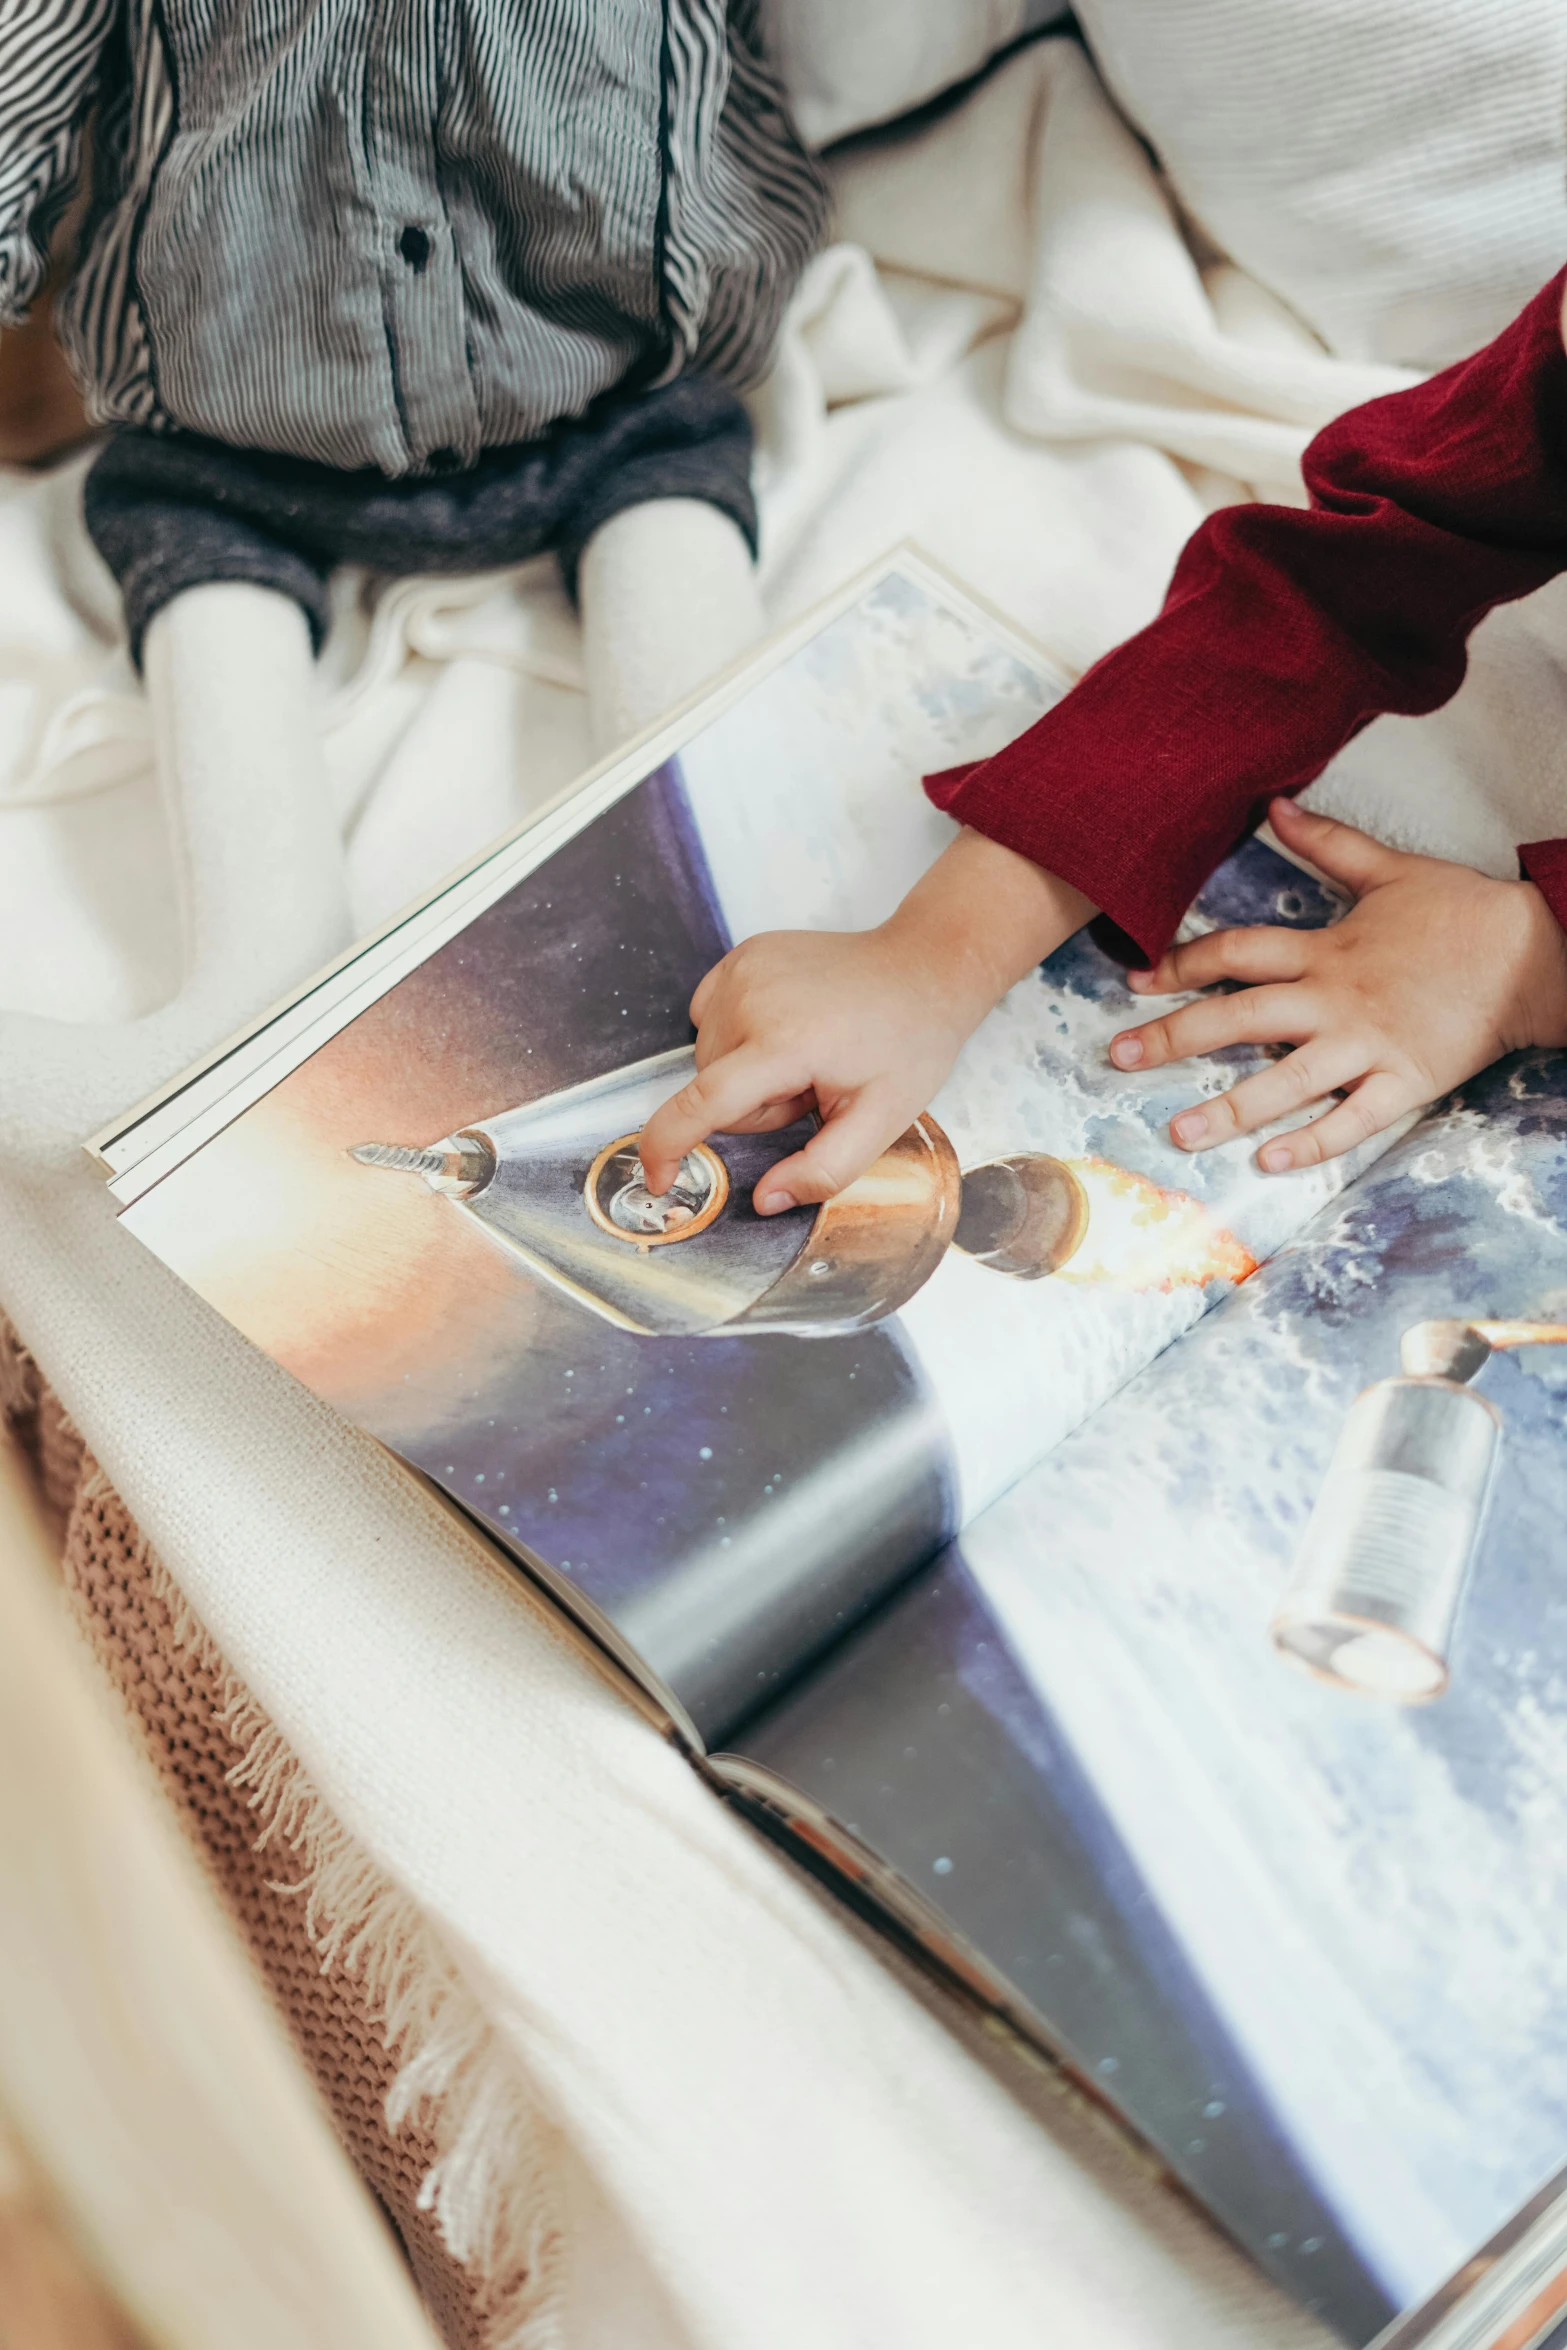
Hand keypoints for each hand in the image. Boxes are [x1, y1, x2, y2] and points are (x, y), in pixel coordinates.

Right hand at [639, 830, 1094, 1212]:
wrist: (922, 968)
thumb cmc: (907, 1043)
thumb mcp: (881, 1122)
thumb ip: (823, 1171)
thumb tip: (764, 1201)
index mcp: (788, 1043)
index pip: (703, 1103)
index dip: (668, 1148)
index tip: (658, 1179)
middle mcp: (754, 998)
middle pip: (713, 1088)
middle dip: (755, 1104)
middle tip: (812, 1086)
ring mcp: (745, 968)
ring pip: (709, 1055)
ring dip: (748, 1071)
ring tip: (805, 1054)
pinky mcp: (742, 954)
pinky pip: (710, 1017)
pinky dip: (739, 1035)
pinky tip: (784, 1027)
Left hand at [1109, 797, 1566, 1169]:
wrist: (1535, 953)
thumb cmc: (1461, 912)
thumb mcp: (1389, 868)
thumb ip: (1326, 842)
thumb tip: (1276, 804)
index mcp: (1326, 950)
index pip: (1239, 952)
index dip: (1183, 962)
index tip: (1137, 978)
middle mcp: (1336, 1000)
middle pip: (1242, 1017)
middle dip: (1175, 1037)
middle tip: (1118, 1058)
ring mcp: (1369, 1045)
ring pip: (1287, 1080)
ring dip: (1229, 1108)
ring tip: (1178, 1132)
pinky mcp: (1406, 1082)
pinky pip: (1353, 1119)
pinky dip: (1313, 1142)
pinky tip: (1269, 1161)